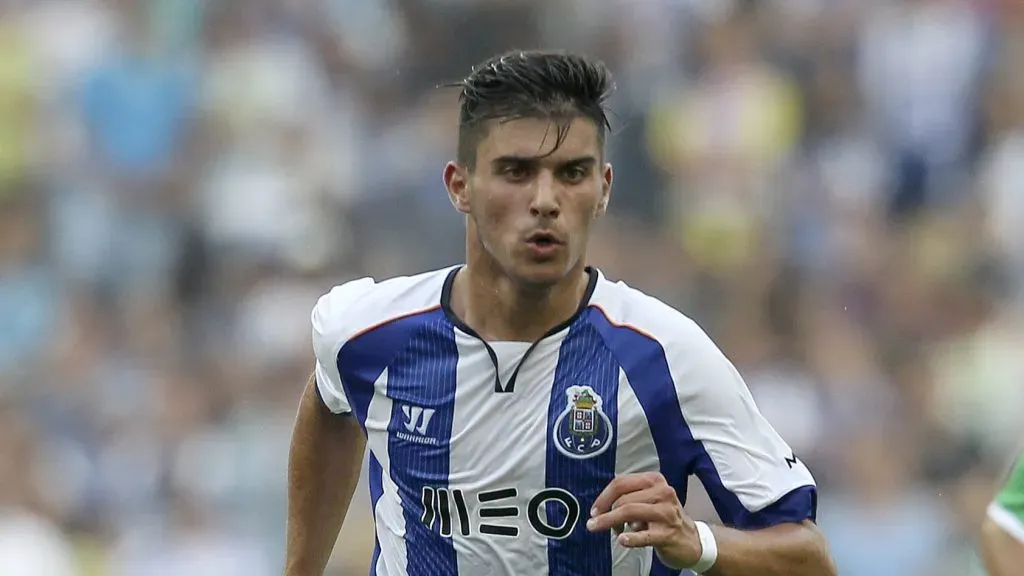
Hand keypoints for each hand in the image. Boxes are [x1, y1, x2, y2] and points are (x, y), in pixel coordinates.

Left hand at [586, 472, 702, 569]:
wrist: (691, 540)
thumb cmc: (664, 518)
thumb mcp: (649, 500)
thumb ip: (628, 497)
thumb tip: (601, 507)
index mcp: (655, 480)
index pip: (621, 483)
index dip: (603, 497)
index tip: (595, 510)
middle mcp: (663, 492)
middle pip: (622, 498)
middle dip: (605, 512)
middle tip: (596, 524)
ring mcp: (667, 513)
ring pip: (629, 512)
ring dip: (610, 522)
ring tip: (601, 529)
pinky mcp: (668, 533)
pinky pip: (644, 535)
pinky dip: (631, 538)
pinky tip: (622, 540)